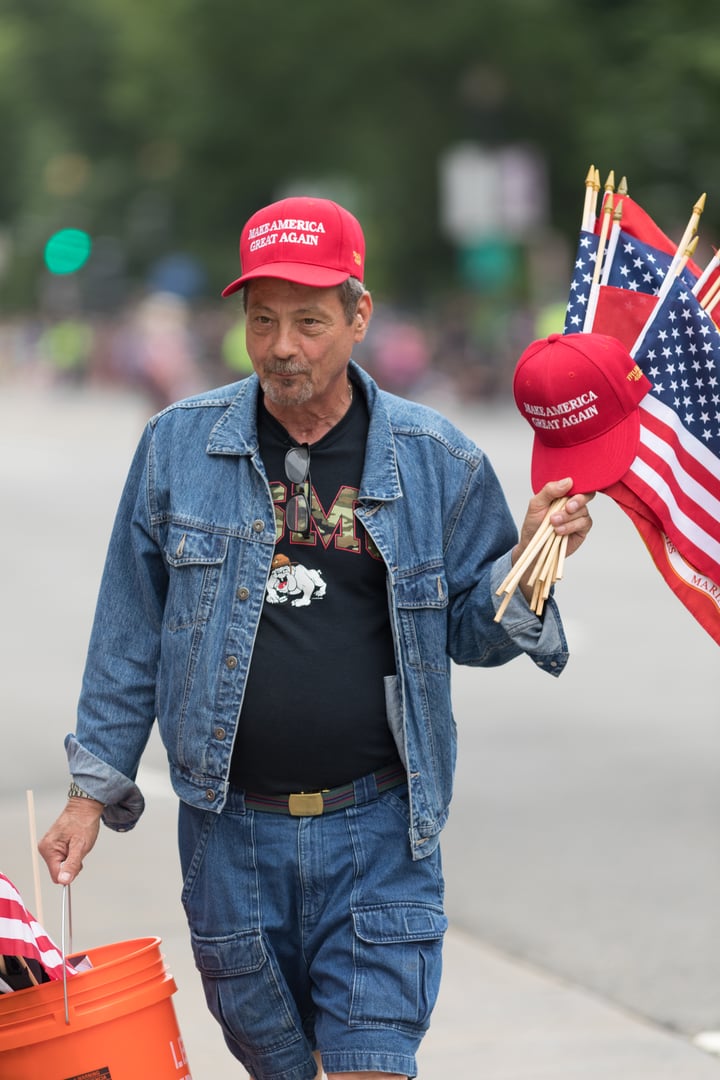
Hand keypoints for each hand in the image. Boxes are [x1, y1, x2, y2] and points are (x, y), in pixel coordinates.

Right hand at [38, 798, 103, 884]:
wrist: (85, 807)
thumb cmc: (83, 822)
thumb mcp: (80, 846)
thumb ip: (72, 865)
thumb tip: (64, 881)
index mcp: (48, 849)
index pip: (56, 876)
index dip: (70, 873)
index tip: (79, 863)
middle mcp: (45, 848)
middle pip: (59, 871)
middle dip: (72, 864)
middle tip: (79, 850)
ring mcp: (49, 846)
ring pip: (61, 864)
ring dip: (72, 858)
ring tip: (78, 844)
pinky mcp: (54, 844)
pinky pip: (63, 857)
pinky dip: (71, 853)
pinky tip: (75, 843)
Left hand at [513, 477, 594, 601]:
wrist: (533, 547)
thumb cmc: (533, 524)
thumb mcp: (536, 504)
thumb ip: (550, 491)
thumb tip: (568, 481)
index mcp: (563, 494)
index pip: (577, 484)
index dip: (578, 486)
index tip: (568, 493)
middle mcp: (573, 503)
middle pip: (586, 495)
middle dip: (577, 501)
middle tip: (566, 508)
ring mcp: (579, 516)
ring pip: (583, 511)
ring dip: (567, 518)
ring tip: (553, 524)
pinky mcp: (582, 529)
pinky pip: (584, 523)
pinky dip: (571, 526)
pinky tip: (559, 531)